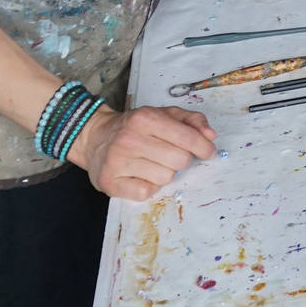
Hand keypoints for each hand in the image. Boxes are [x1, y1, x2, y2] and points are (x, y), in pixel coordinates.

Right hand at [72, 104, 217, 201]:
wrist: (94, 137)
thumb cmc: (135, 126)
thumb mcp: (163, 114)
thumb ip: (191, 120)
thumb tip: (211, 136)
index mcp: (146, 118)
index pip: (188, 138)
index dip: (203, 147)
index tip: (208, 152)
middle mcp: (130, 138)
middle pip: (180, 161)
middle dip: (181, 159)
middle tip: (168, 154)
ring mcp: (118, 161)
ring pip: (165, 178)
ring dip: (163, 173)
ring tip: (149, 162)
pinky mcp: (110, 182)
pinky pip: (145, 192)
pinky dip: (147, 186)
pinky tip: (139, 175)